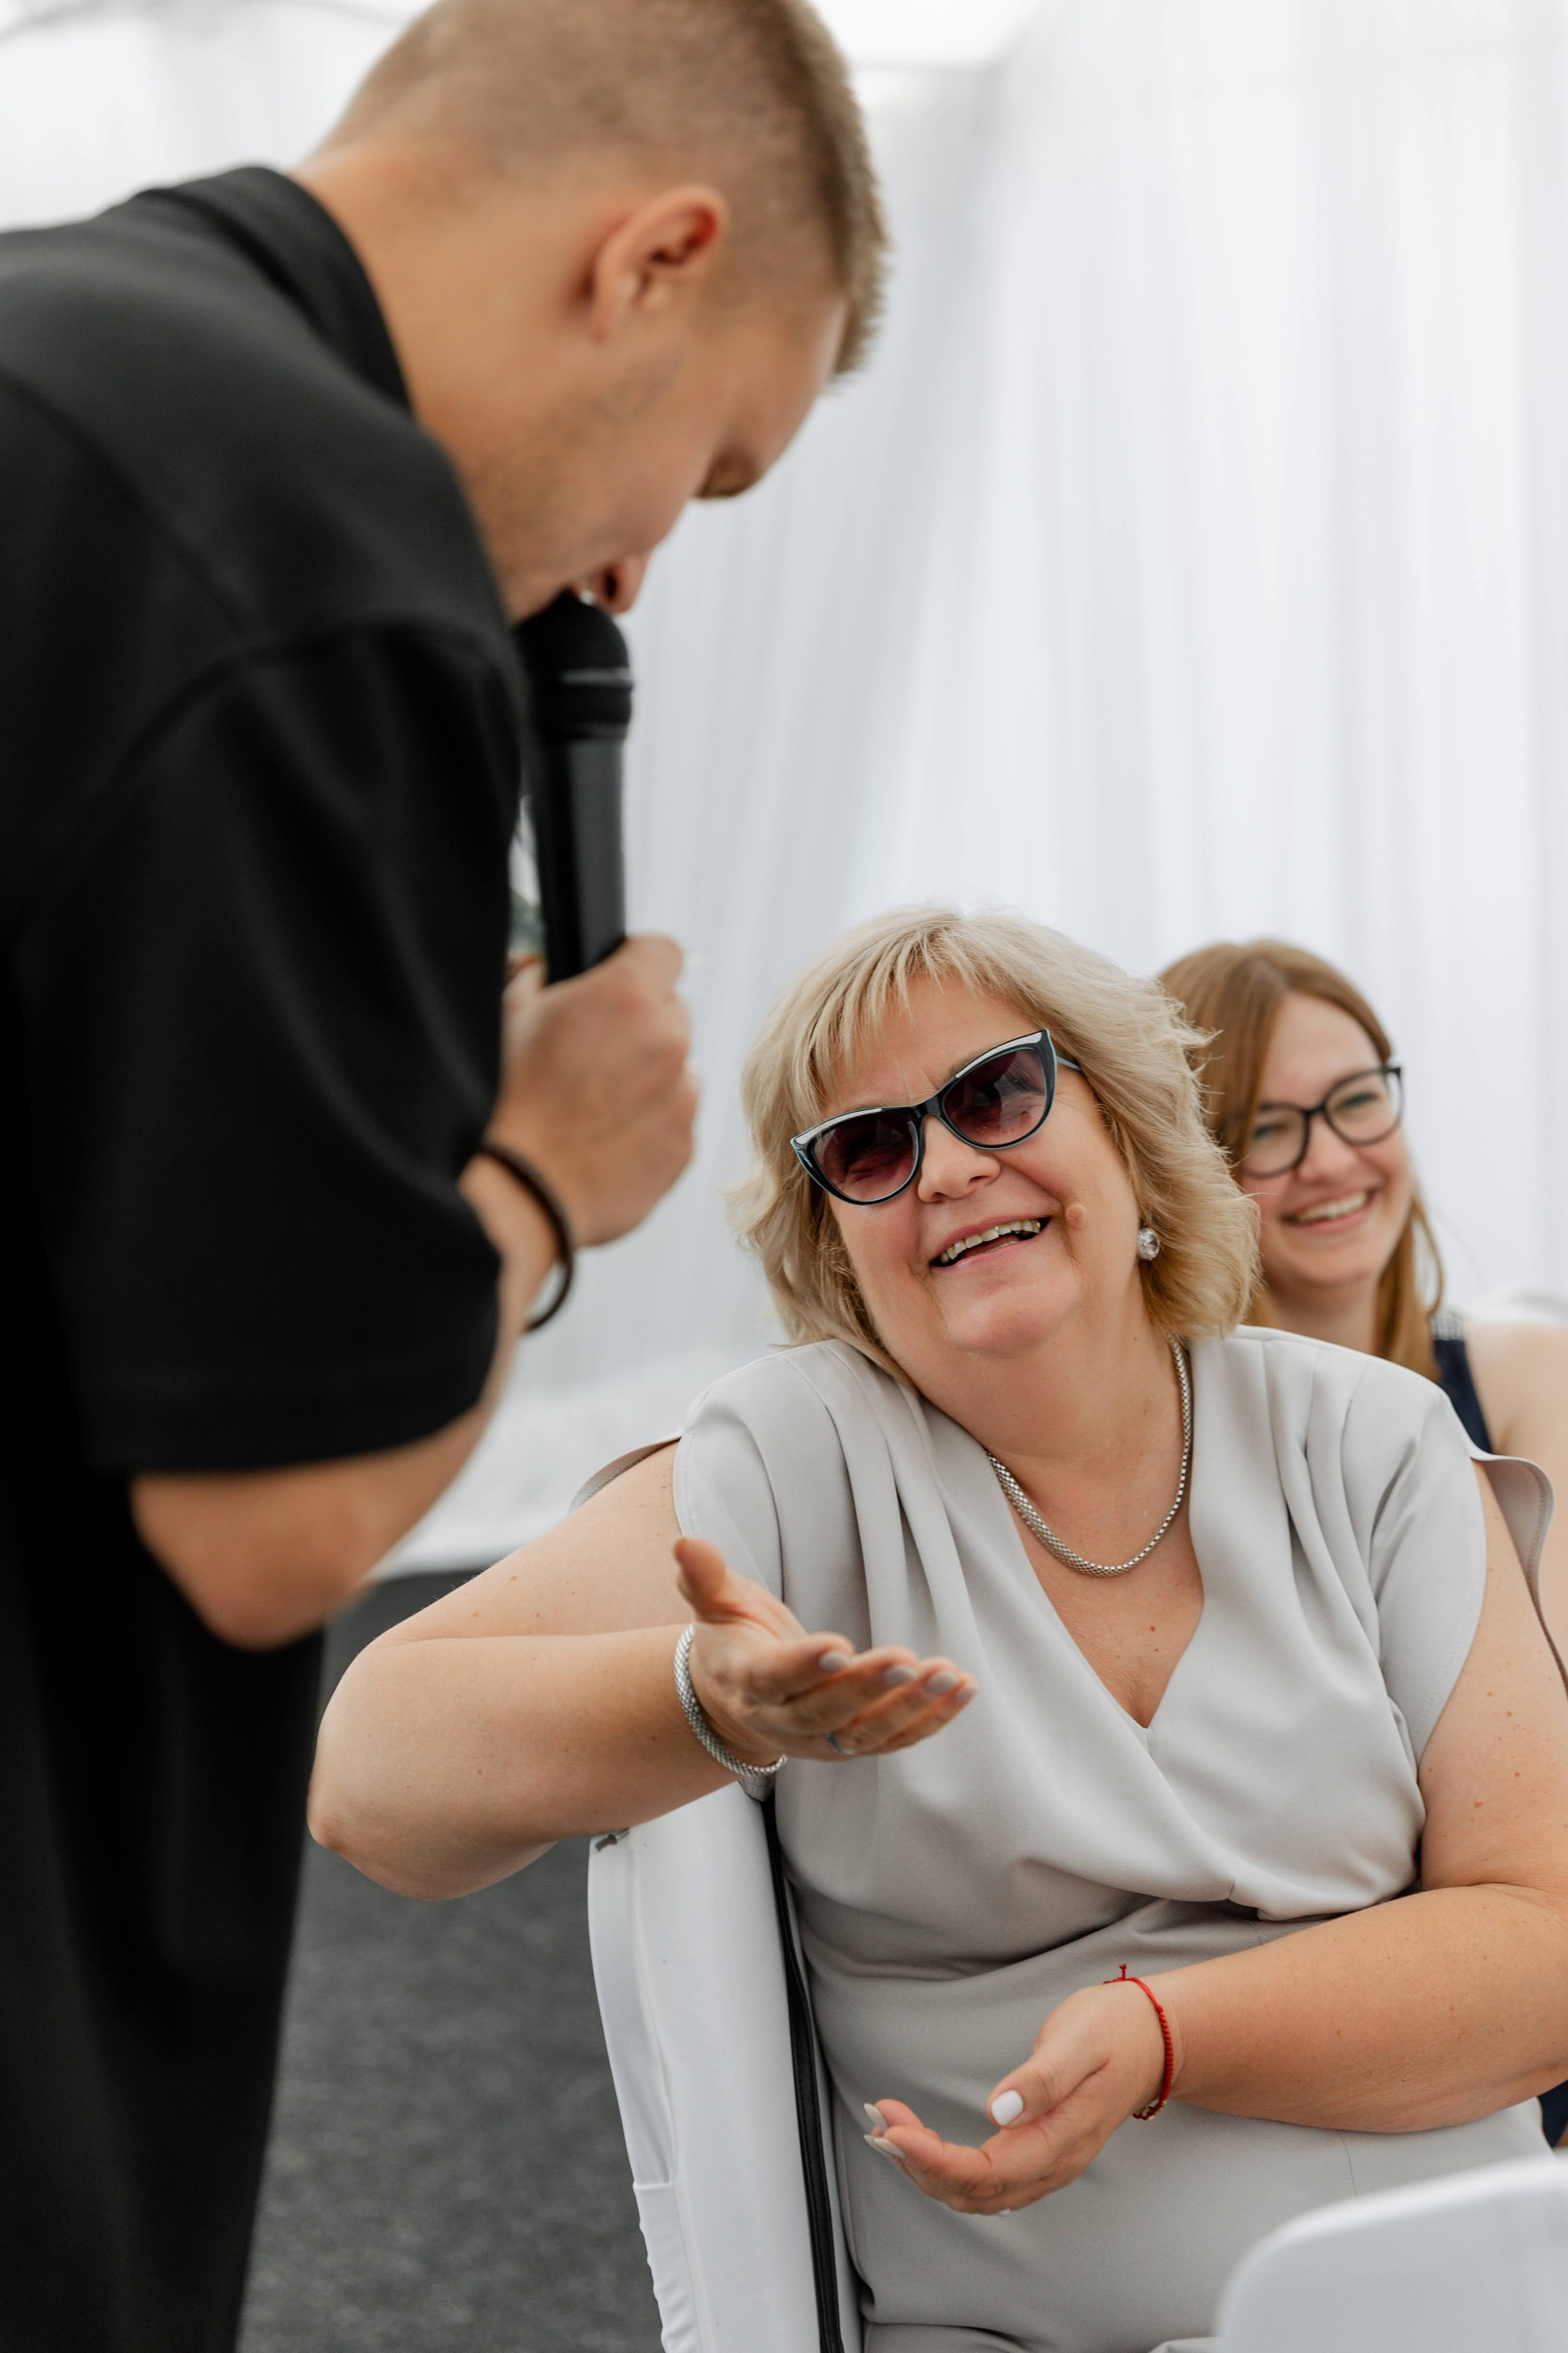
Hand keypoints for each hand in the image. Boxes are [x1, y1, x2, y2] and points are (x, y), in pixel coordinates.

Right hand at [486, 936, 695, 1245]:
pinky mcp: (683, 1147)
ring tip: (591, 1107)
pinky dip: (648, 1126)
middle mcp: (667, 1041)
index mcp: (626, 996)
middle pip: (672, 1013)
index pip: (663, 952)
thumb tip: (544, 971)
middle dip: (640, 1026)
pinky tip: (601, 1140)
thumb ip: (537, 981)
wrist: (515, 1194)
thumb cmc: (504, 1105)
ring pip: (677, 1070)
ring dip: (647, 1079)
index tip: (619, 982)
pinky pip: (674, 1122)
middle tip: (592, 1055)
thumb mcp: (507, 1019)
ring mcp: (681, 1097)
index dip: (637, 964)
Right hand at [675, 1537, 975, 1766]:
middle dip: (867, 1689)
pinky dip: (932, 1719)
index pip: (776, 1678)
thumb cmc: (732, 1641)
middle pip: (827, 1712)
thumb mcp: (715, 1605)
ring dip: (912, 1708)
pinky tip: (964, 1690)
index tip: (839, 1646)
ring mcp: (822, 1740)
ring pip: (868, 1733)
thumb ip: (704, 1578)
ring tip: (949, 1676)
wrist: (735, 1701)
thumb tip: (685, 1543)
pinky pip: (896, 1739)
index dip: (806, 1667)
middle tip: (907, 1661)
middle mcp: (784, 1721)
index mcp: (749, 1683)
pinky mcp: (853, 1745)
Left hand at [866, 1979, 1170, 2214]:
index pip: (988, 2172)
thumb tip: (1000, 2111)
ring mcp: (1046, 2164)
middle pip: (974, 2191)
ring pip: (975, 2192)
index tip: (894, 2132)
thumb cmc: (1115, 2033)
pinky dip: (943, 2165)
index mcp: (1063, 2140)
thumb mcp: (1080, 2042)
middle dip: (918, 2163)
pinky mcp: (1037, 2153)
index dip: (935, 2160)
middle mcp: (1053, 2164)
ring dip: (925, 2168)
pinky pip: (984, 2178)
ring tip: (886, 2129)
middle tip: (880, 2120)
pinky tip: (918, 2141)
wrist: (1153, 2039)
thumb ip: (1042, 2080)